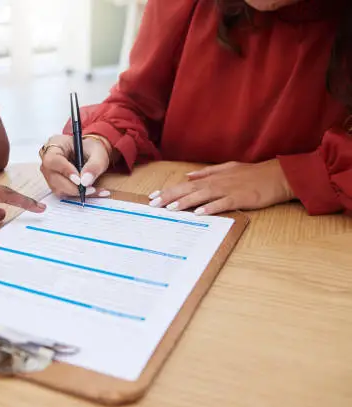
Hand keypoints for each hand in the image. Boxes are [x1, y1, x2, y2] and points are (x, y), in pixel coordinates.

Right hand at [39, 134, 111, 197]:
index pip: (53, 160)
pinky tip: (92, 192)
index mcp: (55, 145)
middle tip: (90, 189)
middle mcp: (48, 160)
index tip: (79, 180)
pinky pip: (64, 193)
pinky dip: (79, 195)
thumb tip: (85, 182)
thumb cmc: (91, 149)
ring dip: (76, 192)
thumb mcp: (98, 152)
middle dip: (72, 187)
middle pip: (53, 177)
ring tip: (94, 190)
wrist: (91, 153)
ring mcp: (50, 173)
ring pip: (57, 188)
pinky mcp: (56, 184)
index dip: (64, 171)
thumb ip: (94, 165)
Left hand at [147, 160, 294, 214]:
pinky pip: (222, 203)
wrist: (278, 175)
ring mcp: (228, 189)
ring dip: (185, 202)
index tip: (153, 196)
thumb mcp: (228, 168)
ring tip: (171, 209)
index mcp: (213, 177)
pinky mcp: (240, 198)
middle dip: (170, 196)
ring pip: (202, 196)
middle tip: (154, 204)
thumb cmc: (253, 174)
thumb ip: (207, 172)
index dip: (169, 190)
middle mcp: (217, 182)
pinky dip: (210, 207)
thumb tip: (188, 176)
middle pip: (189, 189)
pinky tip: (199, 213)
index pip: (186, 184)